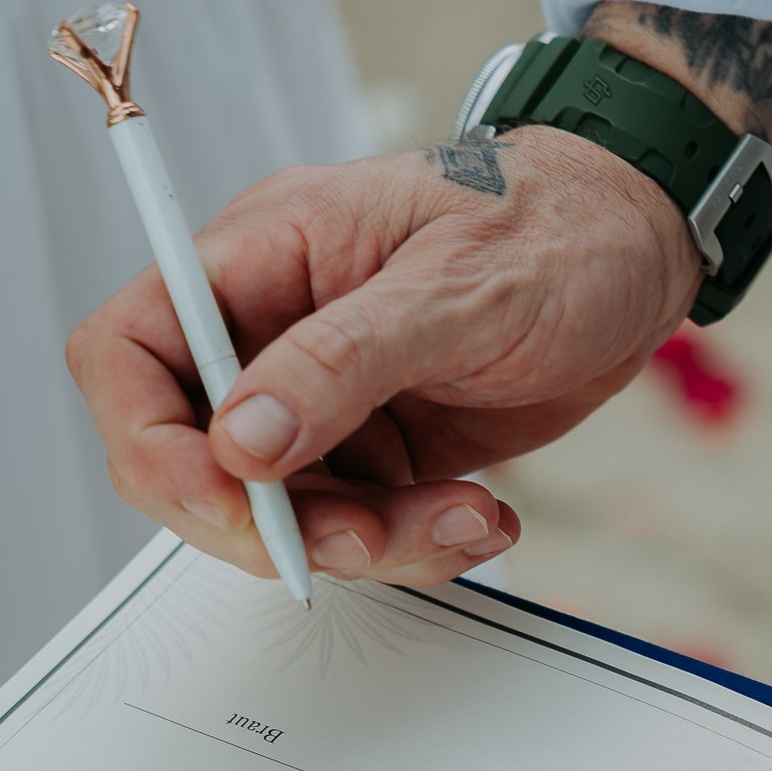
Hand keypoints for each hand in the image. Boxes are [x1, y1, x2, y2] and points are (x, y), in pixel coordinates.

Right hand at [65, 5, 771, 588]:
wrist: (641, 253)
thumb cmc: (554, 225)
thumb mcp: (454, 284)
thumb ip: (342, 359)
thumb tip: (241, 437)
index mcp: (261, 261)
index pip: (130, 354)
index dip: (152, 442)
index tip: (227, 498)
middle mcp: (277, 336)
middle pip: (200, 462)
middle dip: (277, 523)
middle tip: (364, 538)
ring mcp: (329, 401)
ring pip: (290, 516)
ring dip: (372, 545)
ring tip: (463, 520)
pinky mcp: (383, 450)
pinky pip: (367, 529)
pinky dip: (421, 545)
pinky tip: (484, 518)